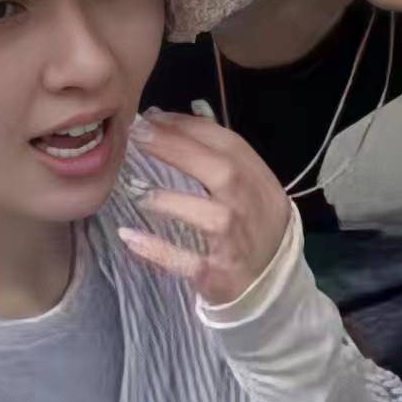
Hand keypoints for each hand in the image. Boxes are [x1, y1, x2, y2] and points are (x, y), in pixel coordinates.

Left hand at [116, 105, 292, 305]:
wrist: (272, 289)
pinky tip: (129, 236)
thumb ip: (226, 153)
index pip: (231, 145)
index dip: (191, 127)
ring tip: (135, 189)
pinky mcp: (218, 276)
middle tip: (137, 134)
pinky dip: (158, 250)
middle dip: (177, 148)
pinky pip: (187, 262)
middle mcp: (253, 210)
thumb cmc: (254, 229)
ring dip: (170, 200)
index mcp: (262, 183)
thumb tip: (190, 112)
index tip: (155, 116)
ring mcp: (237, 244)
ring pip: (208, 217)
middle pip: (222, 171)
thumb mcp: (253, 188)